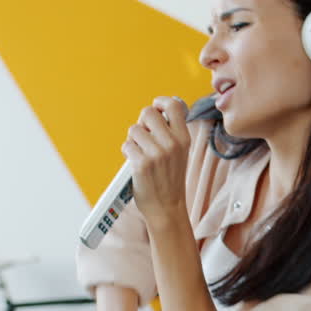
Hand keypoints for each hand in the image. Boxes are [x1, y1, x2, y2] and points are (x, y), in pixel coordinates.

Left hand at [123, 96, 189, 228]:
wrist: (167, 208)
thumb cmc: (170, 180)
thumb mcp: (180, 153)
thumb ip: (171, 133)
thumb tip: (155, 111)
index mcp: (184, 139)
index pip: (173, 105)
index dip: (161, 102)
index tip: (156, 108)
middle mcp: (172, 144)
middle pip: (148, 112)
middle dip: (142, 122)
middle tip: (145, 135)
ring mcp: (157, 154)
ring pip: (134, 129)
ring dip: (133, 140)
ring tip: (141, 153)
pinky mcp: (142, 164)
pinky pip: (126, 145)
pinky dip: (128, 152)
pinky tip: (136, 162)